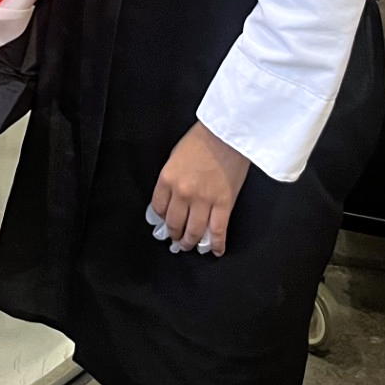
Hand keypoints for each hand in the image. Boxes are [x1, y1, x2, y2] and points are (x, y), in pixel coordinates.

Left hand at [152, 122, 249, 256]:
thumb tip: (168, 200)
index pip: (158, 209)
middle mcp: (182, 193)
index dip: (161, 220)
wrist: (226, 134)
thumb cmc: (201, 141)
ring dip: (191, 242)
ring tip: (190, 246)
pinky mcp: (224, 204)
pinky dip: (217, 243)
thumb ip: (170, 180)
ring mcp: (203, 200)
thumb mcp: (174, 158)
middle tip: (175, 240)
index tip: (163, 224)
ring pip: (194, 232)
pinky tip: (215, 250)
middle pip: (175, 224)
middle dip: (174, 235)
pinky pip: (218, 230)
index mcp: (167, 179)